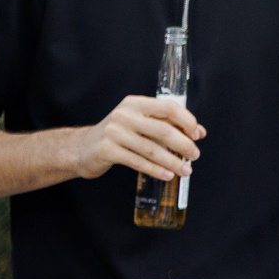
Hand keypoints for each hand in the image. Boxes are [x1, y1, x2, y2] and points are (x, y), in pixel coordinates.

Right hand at [74, 93, 202, 183]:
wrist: (80, 148)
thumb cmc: (115, 136)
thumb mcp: (138, 123)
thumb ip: (164, 125)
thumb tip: (197, 133)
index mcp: (136, 103)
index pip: (168, 108)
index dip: (186, 121)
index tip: (197, 134)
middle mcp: (125, 115)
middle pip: (162, 130)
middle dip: (183, 145)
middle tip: (194, 155)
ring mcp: (115, 132)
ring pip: (152, 149)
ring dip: (172, 161)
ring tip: (185, 170)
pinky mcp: (107, 150)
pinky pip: (138, 162)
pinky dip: (155, 170)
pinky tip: (166, 175)